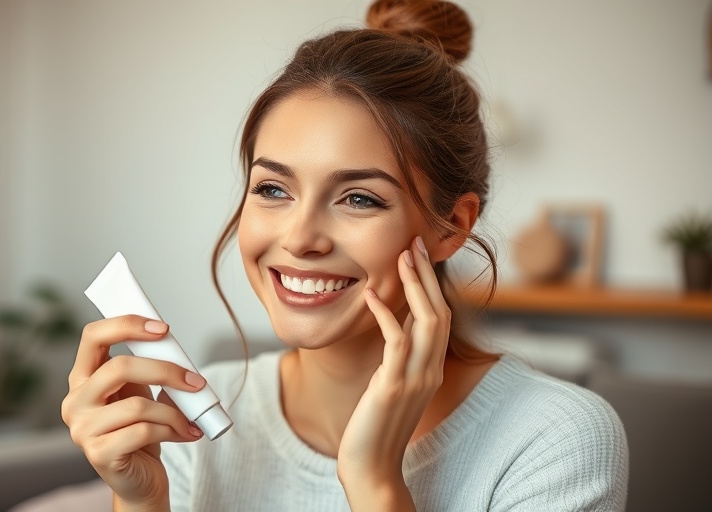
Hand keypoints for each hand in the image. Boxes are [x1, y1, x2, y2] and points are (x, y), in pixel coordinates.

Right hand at [61, 315, 205, 508]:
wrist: (139, 479)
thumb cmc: (140, 431)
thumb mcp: (141, 392)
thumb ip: (148, 368)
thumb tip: (174, 349)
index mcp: (82, 378)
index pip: (93, 336)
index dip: (127, 325)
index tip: (163, 329)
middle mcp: (75, 401)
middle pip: (119, 368)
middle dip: (165, 371)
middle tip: (195, 381)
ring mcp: (83, 429)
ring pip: (137, 405)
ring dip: (173, 412)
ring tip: (190, 419)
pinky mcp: (99, 454)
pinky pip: (144, 432)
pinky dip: (172, 430)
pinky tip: (185, 433)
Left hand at [337, 237, 450, 504]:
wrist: (372, 468)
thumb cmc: (375, 427)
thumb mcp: (392, 387)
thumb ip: (398, 361)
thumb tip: (393, 334)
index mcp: (432, 369)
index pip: (439, 317)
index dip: (430, 284)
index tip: (418, 256)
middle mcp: (430, 370)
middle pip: (439, 311)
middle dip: (427, 274)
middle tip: (415, 242)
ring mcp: (416, 378)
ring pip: (426, 320)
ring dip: (414, 285)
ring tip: (401, 255)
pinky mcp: (394, 385)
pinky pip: (396, 341)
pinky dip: (385, 314)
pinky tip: (370, 294)